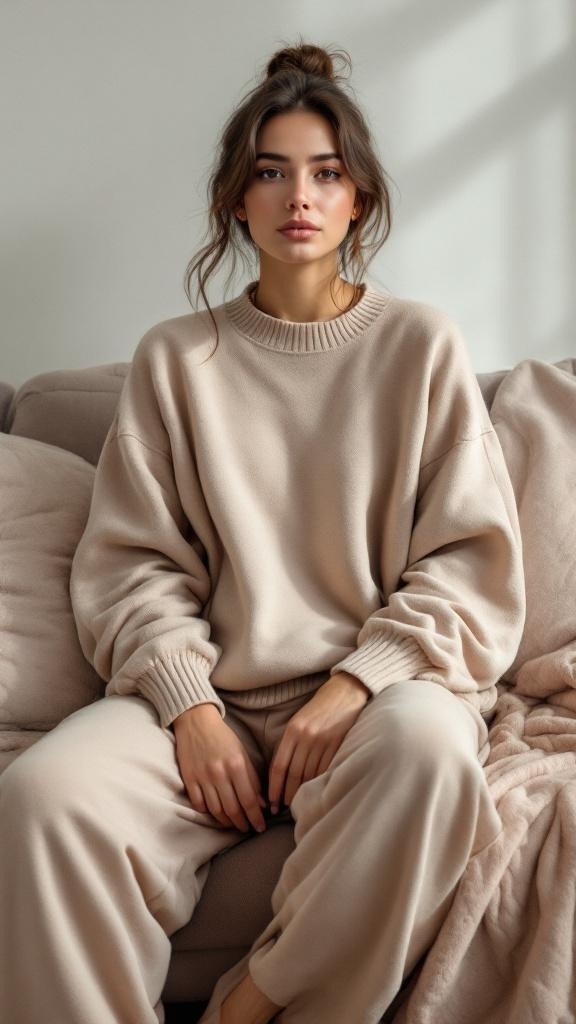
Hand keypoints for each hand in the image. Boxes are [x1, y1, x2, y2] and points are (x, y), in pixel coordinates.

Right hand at [172, 703, 267, 833]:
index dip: (256, 817)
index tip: (261, 827)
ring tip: (234, 825)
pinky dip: (209, 814)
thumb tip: (261, 803)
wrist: (196, 721)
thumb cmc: (223, 736)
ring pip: (216, 810)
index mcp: (236, 765)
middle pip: (233, 809)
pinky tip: (216, 815)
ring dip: (227, 822)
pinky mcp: (189, 779)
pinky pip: (199, 805)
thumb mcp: (242, 753)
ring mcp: (202, 777)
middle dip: (243, 824)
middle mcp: (219, 773)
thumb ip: (252, 778)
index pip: (249, 800)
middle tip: (248, 829)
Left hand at [268, 672, 369, 812]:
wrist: (345, 692)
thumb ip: (291, 742)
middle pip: (293, 774)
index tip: (270, 801)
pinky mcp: (338, 744)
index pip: (279, 765)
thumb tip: (283, 770)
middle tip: (279, 810)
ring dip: (301, 792)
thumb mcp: (299, 720)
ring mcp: (322, 741)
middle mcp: (306, 737)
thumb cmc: (319, 707)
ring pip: (309, 774)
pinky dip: (318, 783)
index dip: (274, 787)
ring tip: (295, 805)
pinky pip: (325, 769)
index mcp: (293, 730)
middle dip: (286, 794)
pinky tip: (314, 792)